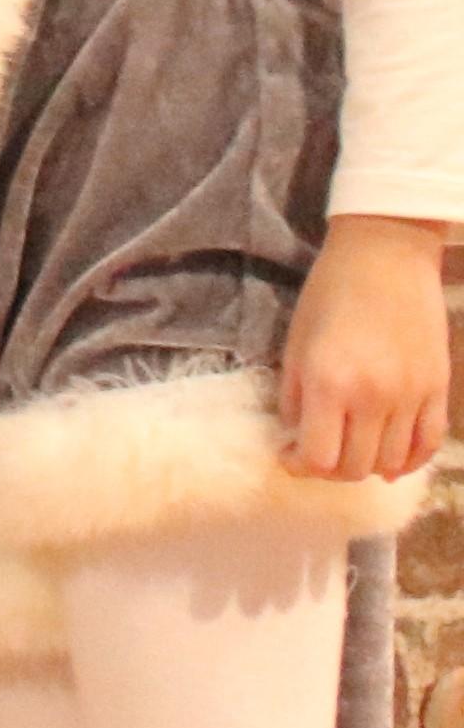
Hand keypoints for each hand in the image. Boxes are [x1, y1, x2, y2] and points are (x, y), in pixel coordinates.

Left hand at [283, 214, 452, 485]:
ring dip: (369, 465)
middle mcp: (374, 397)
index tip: (289, 454)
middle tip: (318, 452)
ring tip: (352, 448)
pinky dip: (410, 460)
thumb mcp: (295, 345)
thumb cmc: (329, 294)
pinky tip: (392, 460)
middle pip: (356, 468)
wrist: (385, 257)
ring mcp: (412, 395)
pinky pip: (430, 444)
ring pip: (393, 461)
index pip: (319, 459)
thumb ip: (295, 398)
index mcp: (330, 384)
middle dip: (331, 469)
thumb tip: (296, 440)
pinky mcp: (439, 388)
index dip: (299, 465)